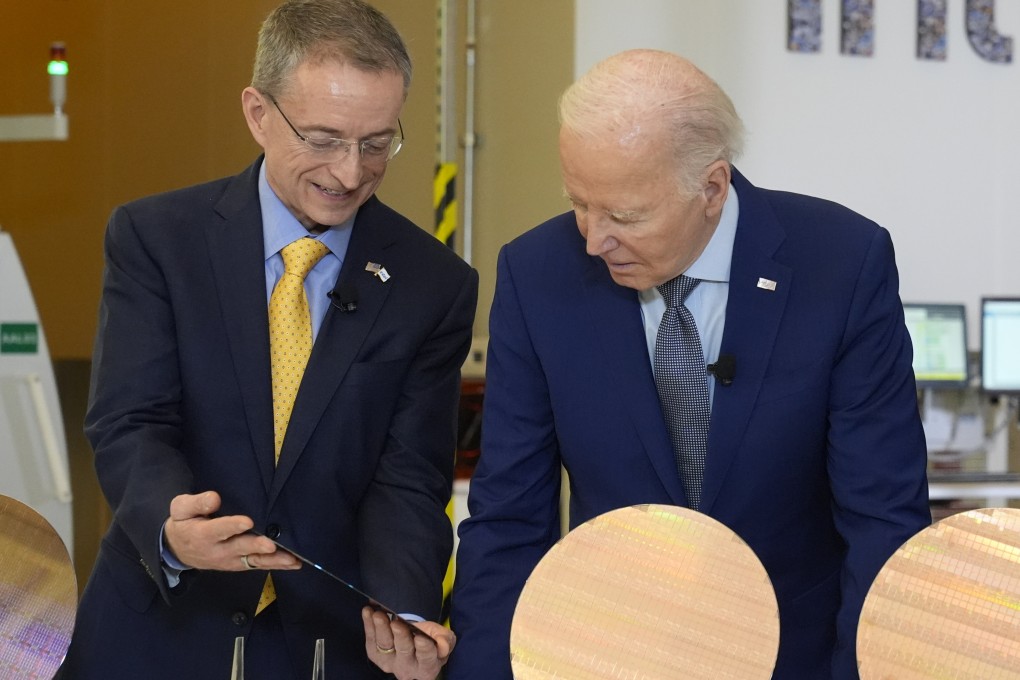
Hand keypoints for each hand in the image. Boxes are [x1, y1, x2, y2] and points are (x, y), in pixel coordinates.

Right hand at [162, 491, 300, 571]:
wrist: (178, 550)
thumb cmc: (184, 523)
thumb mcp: (181, 509)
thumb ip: (196, 503)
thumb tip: (215, 498)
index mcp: (204, 534)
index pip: (219, 529)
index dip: (233, 526)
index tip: (247, 522)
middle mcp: (219, 550)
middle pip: (240, 548)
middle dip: (256, 547)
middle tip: (270, 545)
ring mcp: (231, 560)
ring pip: (254, 561)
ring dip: (274, 561)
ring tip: (292, 560)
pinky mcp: (240, 564)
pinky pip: (259, 565)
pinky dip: (276, 565)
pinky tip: (293, 563)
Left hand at [362, 607, 455, 679]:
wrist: (414, 639)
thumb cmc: (432, 640)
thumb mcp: (443, 638)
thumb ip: (445, 640)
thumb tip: (443, 645)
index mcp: (427, 667)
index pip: (426, 658)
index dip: (424, 648)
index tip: (420, 638)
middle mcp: (407, 668)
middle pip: (404, 650)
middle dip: (400, 636)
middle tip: (397, 623)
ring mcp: (389, 662)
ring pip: (385, 645)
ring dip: (381, 629)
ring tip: (378, 615)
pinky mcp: (376, 654)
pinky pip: (371, 640)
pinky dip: (368, 625)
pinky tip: (368, 611)